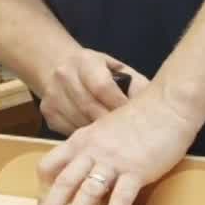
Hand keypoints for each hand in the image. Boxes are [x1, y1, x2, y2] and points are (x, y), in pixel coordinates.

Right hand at [32, 48, 149, 134]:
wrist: (57, 64)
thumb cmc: (97, 70)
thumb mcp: (117, 69)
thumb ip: (135, 85)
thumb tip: (156, 108)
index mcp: (85, 60)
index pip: (102, 87)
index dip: (118, 105)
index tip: (134, 119)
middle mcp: (64, 75)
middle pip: (90, 107)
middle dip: (110, 125)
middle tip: (128, 139)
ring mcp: (53, 94)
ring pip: (79, 123)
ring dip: (98, 136)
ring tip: (115, 144)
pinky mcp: (47, 112)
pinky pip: (69, 132)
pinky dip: (85, 139)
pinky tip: (97, 140)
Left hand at [33, 88, 200, 204]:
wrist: (167, 105)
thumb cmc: (139, 118)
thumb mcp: (103, 129)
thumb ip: (90, 148)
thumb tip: (82, 171)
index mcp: (81, 140)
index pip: (50, 165)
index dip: (43, 189)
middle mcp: (92, 151)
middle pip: (63, 183)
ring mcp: (114, 161)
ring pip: (87, 193)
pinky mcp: (137, 170)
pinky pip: (120, 198)